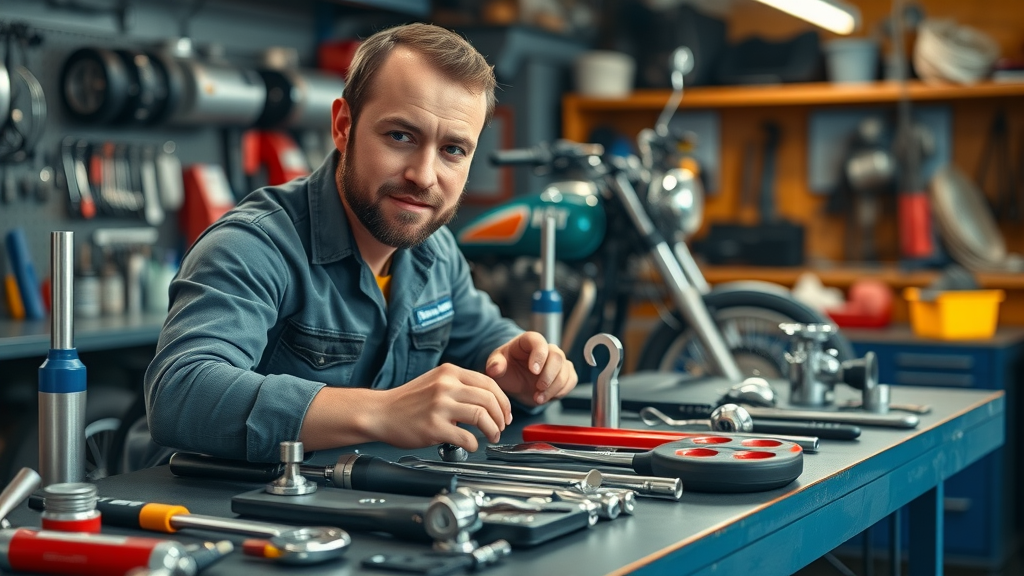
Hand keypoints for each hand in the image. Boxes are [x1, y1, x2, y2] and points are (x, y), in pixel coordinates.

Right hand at [372, 363, 511, 450]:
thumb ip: (459, 386)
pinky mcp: (433, 427)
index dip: (503, 400)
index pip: (489, 382)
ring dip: (492, 430)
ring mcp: (439, 406)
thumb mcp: (435, 381)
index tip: (505, 413)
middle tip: (501, 427)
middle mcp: (446, 386)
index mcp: (449, 372)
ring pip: (481, 416)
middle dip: (501, 417)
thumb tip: (488, 400)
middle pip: (489, 399)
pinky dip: (475, 444)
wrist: (380, 412)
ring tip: (491, 436)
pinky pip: (466, 437)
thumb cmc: (407, 401)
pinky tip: (471, 445)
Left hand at [485, 331, 576, 406]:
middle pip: (557, 357)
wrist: (516, 381)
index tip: (533, 371)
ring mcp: (558, 361)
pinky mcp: (566, 373)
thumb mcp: (496, 365)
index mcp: (529, 341)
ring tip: (538, 398)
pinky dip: (561, 391)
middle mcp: (547, 348)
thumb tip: (495, 368)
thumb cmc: (507, 368)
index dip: (539, 356)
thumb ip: (495, 365)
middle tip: (538, 389)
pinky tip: (547, 397)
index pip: (539, 342)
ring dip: (554, 387)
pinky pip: (571, 380)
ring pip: (565, 370)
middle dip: (548, 376)